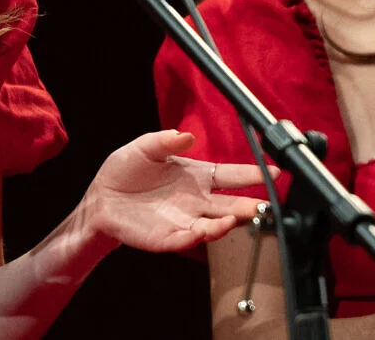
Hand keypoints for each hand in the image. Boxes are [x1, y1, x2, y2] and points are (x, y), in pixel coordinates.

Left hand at [80, 130, 276, 253]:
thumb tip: (186, 135)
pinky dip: (201, 236)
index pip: (231, 176)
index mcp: (196, 176)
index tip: (274, 172)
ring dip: (229, 222)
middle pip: (231, 204)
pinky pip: (188, 239)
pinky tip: (209, 229)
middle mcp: (196, 200)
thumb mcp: (143, 148)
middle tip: (267, 205)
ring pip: (215, 225)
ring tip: (238, 217)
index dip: (252, 175)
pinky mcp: (168, 238)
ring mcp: (184, 220)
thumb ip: (165, 142)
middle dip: (251, 206)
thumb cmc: (125, 171)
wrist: (100, 199)